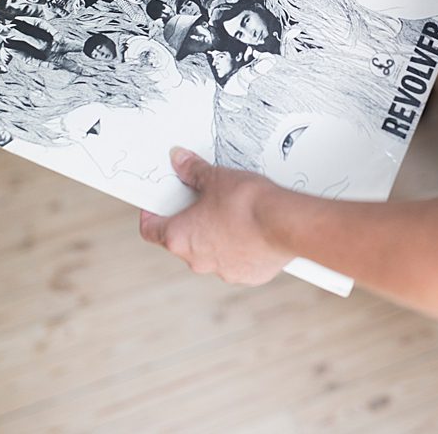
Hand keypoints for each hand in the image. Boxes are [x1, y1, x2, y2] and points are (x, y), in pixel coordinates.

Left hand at [138, 147, 291, 285]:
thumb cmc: (247, 204)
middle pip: (181, 240)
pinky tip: (251, 232)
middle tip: (200, 203)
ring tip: (231, 217)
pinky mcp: (248, 276)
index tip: (156, 206)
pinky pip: (237, 261)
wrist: (287, 224)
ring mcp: (223, 271)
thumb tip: (180, 160)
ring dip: (215, 237)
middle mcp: (197, 260)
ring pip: (211, 253)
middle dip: (189, 222)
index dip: (151, 215)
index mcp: (179, 238)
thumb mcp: (215, 178)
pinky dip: (239, 249)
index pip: (150, 230)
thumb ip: (192, 170)